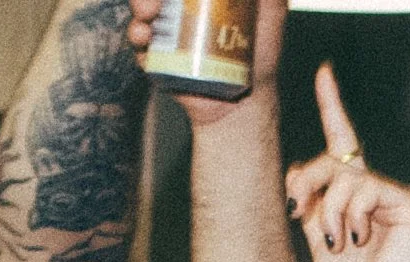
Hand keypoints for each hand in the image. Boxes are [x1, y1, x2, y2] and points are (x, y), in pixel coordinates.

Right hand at [128, 0, 283, 121]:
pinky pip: (140, 47)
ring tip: (147, 17)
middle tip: (153, 3)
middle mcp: (180, 9)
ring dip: (139, 8)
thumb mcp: (271, 12)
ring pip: (142, 13)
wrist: (246, 102)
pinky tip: (144, 41)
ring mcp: (167, 34)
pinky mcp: (160, 61)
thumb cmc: (261, 55)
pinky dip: (138, 41)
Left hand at [286, 67, 409, 261]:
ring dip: (330, 209)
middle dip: (307, 180)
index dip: (333, 107)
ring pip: (346, 175)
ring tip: (336, 243)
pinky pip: (368, 188)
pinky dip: (353, 214)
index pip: (342, 144)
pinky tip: (359, 240)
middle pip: (332, 157)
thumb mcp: (316, 239)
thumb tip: (295, 174)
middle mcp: (375, 191)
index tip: (324, 73)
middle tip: (296, 210)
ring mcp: (395, 196)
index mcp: (353, 197)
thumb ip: (309, 201)